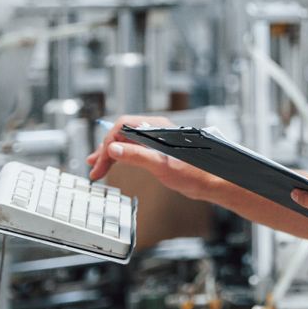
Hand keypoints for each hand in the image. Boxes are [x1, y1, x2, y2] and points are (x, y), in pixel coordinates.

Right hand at [86, 115, 218, 200]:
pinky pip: (135, 147)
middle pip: (122, 133)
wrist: (212, 182)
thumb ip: (137, 155)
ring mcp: (157, 139)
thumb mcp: (161, 166)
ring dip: (111, 153)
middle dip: (106, 150)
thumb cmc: (195, 174)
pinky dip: (122, 156)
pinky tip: (114, 163)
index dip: (108, 144)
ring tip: (97, 167)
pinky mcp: (159, 149)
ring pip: (127, 140)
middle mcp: (156, 129)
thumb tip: (114, 148)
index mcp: (157, 127)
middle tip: (95, 168)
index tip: (101, 162)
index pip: (123, 126)